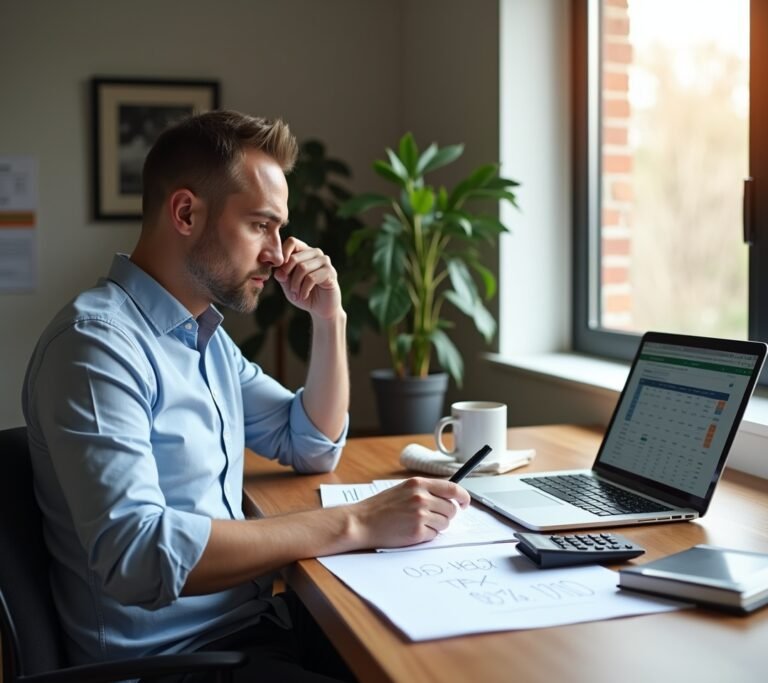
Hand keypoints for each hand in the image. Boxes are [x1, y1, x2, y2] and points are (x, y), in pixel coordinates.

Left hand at [273, 237, 341, 319]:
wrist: (320, 308)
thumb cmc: (303, 293)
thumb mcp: (288, 285)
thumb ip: (282, 275)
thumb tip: (277, 270)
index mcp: (304, 251)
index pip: (292, 242)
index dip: (283, 255)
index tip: (280, 273)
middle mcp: (315, 253)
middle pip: (295, 258)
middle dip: (287, 276)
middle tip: (289, 289)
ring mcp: (324, 261)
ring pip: (302, 267)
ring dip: (296, 284)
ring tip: (296, 294)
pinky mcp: (331, 272)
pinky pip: (311, 278)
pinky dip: (304, 289)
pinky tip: (304, 296)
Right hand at [350, 477, 470, 548]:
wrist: (361, 522)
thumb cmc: (380, 507)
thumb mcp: (403, 489)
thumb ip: (424, 490)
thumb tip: (448, 497)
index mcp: (418, 483)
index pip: (452, 488)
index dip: (463, 497)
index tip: (465, 503)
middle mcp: (421, 497)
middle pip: (451, 509)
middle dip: (446, 515)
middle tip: (431, 517)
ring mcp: (420, 515)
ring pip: (445, 524)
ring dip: (436, 526)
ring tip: (416, 523)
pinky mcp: (417, 532)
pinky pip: (434, 536)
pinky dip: (426, 536)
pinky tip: (411, 531)